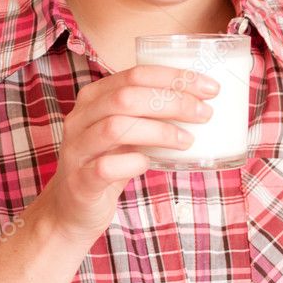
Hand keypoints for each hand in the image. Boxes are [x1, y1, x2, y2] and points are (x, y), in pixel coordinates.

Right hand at [39, 64, 218, 242]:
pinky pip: (107, 167)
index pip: (135, 74)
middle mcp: (81, 118)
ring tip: (188, 140)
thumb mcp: (126, 131)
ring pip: (116, 128)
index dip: (175, 77)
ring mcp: (77, 149)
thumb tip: (201, 100)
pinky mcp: (80, 181)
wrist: (73, 208)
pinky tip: (151, 163)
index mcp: (94, 98)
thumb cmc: (108, 163)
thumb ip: (149, 114)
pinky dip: (134, 163)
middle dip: (173, 101)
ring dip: (159, 131)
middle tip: (204, 113)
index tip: (209, 88)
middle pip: (127, 97)